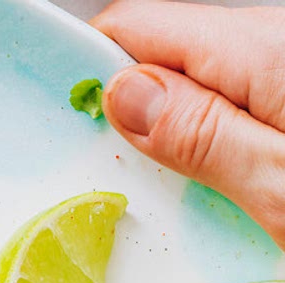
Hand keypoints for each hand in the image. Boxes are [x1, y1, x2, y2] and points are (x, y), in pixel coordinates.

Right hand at [94, 0, 284, 247]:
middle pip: (166, 62)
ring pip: (201, 89)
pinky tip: (223, 200)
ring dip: (176, 145)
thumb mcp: (278, 187)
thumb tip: (120, 95)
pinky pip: (236, 110)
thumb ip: (200, 137)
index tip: (62, 133)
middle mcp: (276, 41)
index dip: (89, 74)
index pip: (136, 29)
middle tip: (126, 196)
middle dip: (132, 122)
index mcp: (263, 48)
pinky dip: (215, 150)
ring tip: (182, 211)